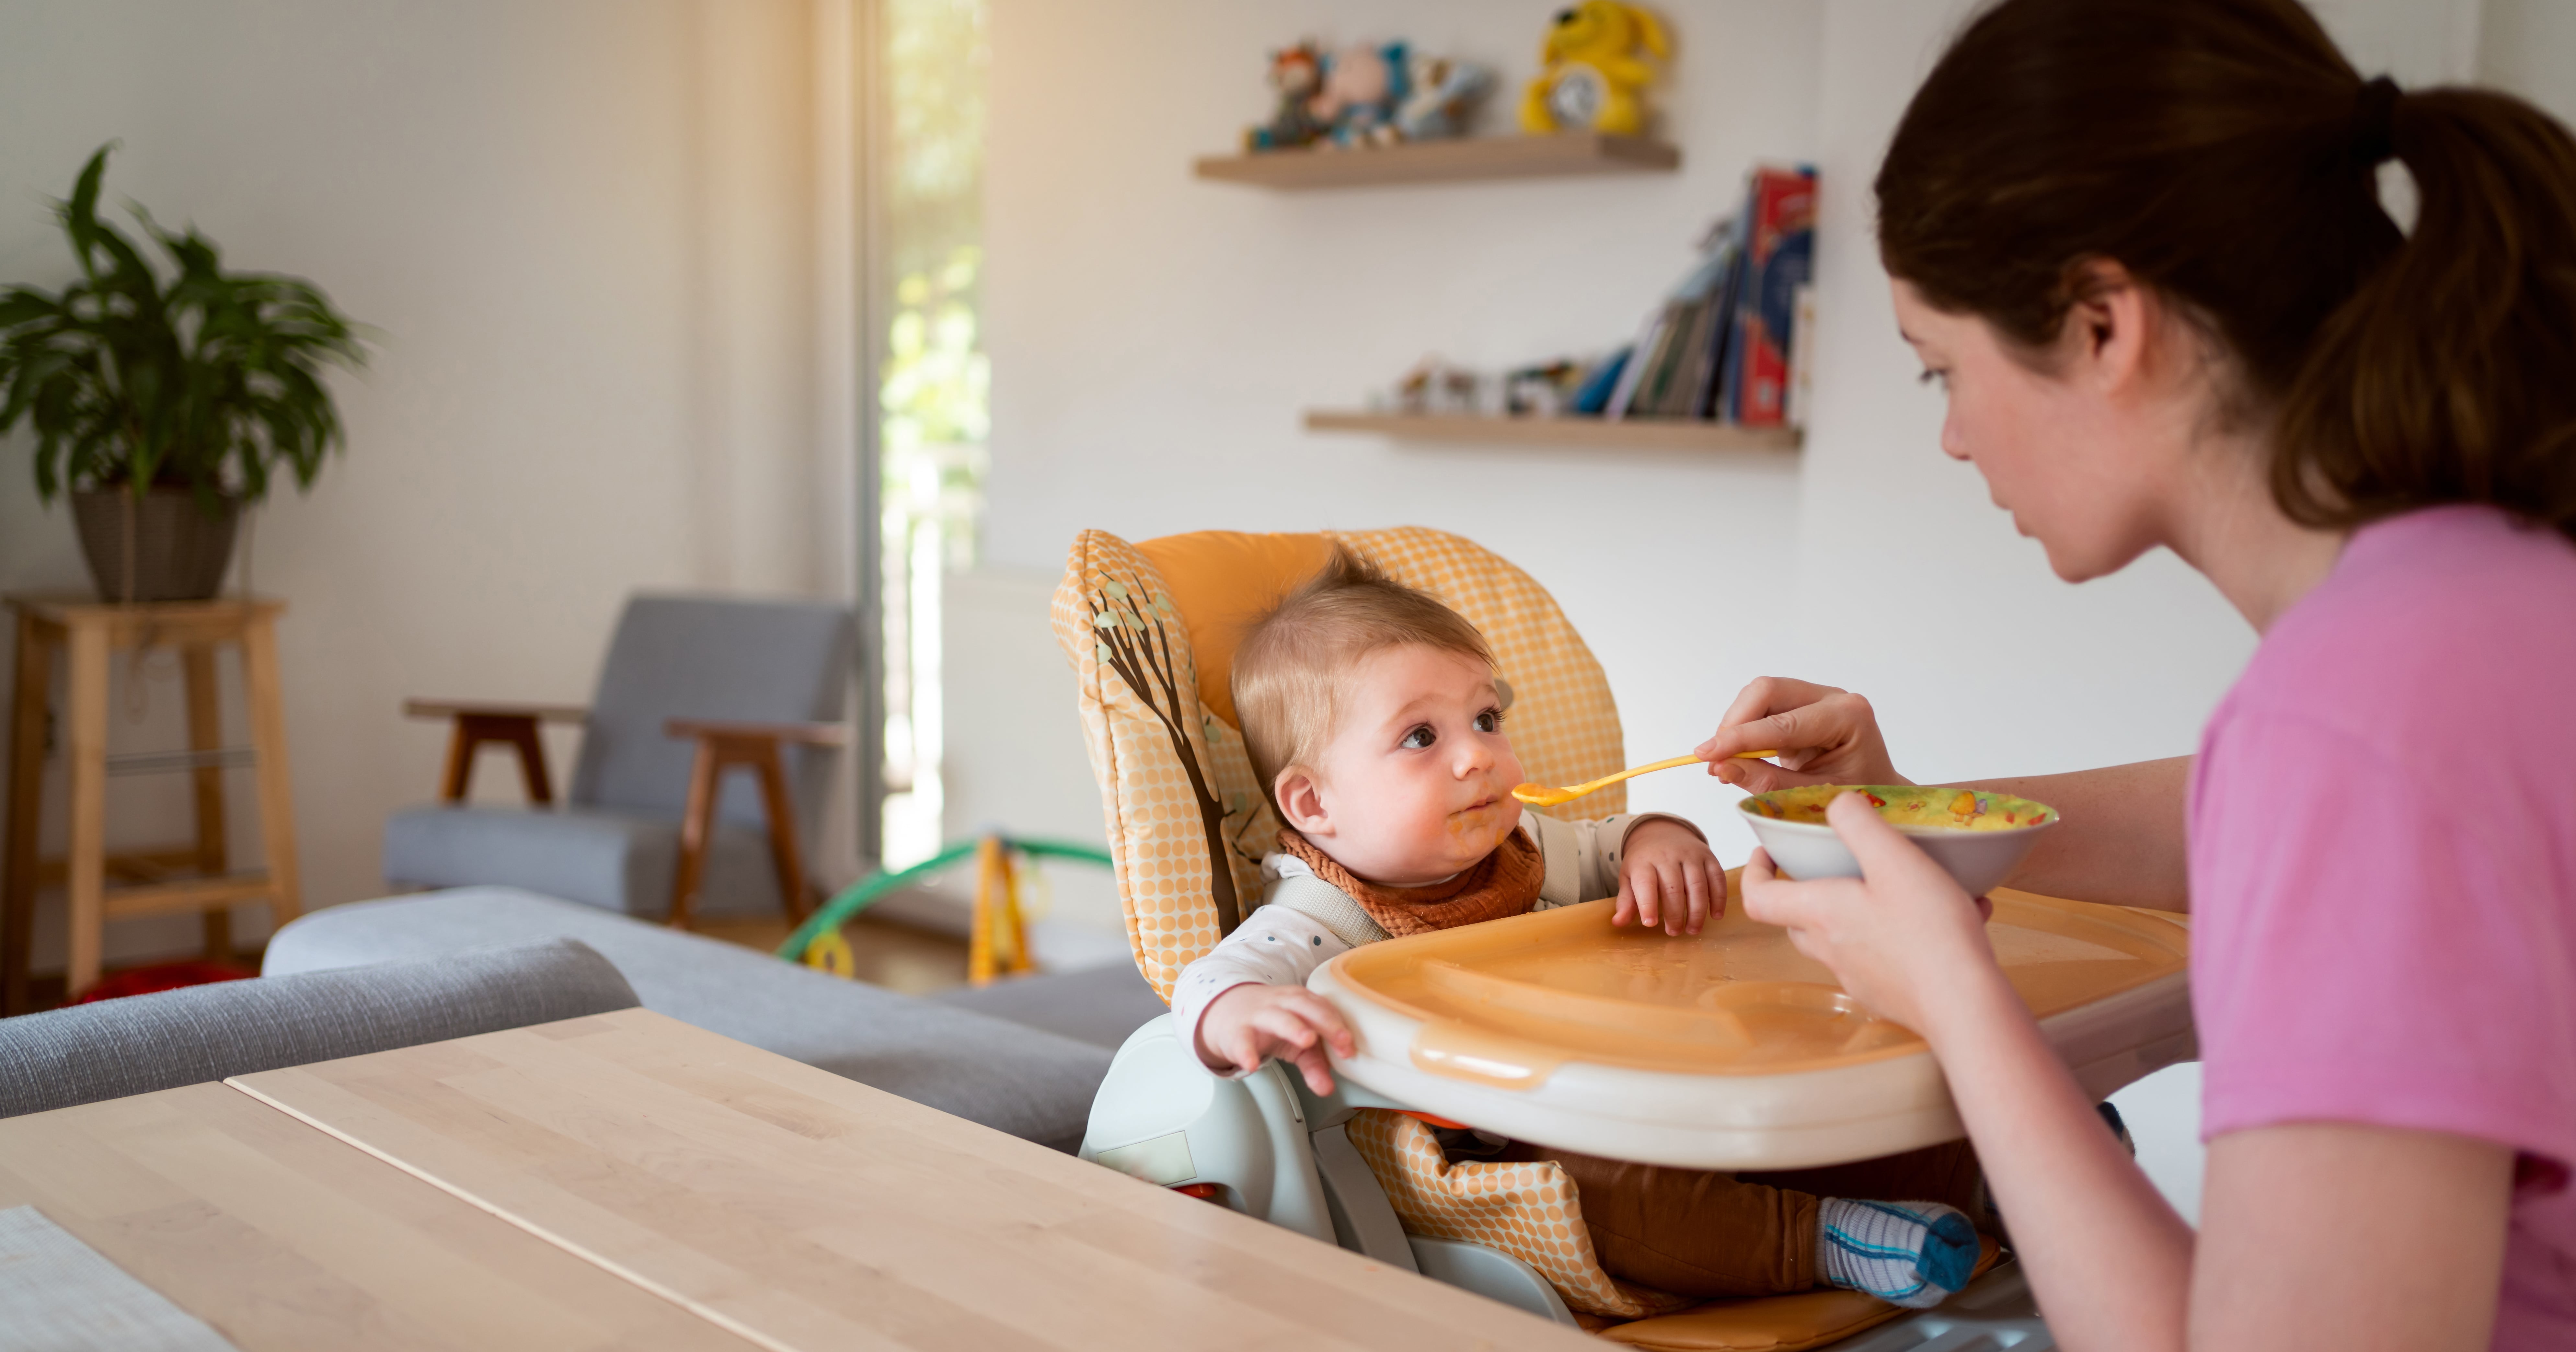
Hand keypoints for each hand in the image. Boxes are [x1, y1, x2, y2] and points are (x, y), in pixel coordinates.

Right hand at [1194, 982, 1355, 1094]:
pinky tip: (1252, 1065)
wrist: (1227, 1012)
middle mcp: (1282, 1005)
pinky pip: (1242, 1042)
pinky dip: (1246, 1052)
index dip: (1339, 1026)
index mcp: (1301, 1003)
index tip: (1349, 1047)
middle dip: (1325, 1021)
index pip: (1324, 1010)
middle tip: (1342, 1040)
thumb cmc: (1271, 1025)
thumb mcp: (1297, 1044)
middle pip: (1305, 1007)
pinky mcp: (1237, 1033)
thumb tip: (1328, 1088)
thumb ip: (1315, 1065)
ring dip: (1293, 1027)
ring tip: (1307, 1041)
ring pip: (1277, 1018)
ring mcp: (1258, 1017)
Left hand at [1611, 819, 1724, 935]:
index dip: (1647, 904)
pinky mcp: (1708, 856)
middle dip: (1675, 914)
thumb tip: (1617, 923)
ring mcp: (1690, 854)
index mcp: (1644, 861)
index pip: (1645, 883)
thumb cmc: (1645, 862)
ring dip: (1697, 911)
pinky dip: (1718, 898)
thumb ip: (1626, 901)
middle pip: (1674, 887)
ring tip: (1693, 929)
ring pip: (1698, 884)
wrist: (1663, 833)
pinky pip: (1717, 878)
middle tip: (1673, 932)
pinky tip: (1715, 915)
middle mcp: (1668, 855)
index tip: (1650, 924)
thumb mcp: (1629, 877)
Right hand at [1696, 676, 1908, 794]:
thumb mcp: (1815, 798)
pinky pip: (1763, 706)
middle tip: (1716, 759)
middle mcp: (1834, 698)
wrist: (1879, 793)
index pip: (1782, 721)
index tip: (1706, 754)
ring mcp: (1818, 697)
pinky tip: (1739, 756)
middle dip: (1734, 723)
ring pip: (1759, 694)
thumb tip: (1723, 767)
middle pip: (1767, 690)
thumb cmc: (1859, 798)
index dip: (1739, 738)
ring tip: (1726, 763)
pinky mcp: (1802, 704)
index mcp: (1848, 717)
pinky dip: (1744, 729)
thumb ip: (1769, 783)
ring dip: (1736, 726)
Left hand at [1737, 791, 1997, 1033]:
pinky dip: (1907, 936)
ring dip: (1869, 910)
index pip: (1759, 897)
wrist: (1964, 1006)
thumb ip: (1859, 824)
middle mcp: (1832, 951)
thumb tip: (1838, 805)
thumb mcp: (1893, 859)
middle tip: (1834, 866)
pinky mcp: (1890, 995)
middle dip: (1809, 890)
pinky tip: (1953, 920)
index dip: (1756, 872)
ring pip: (1846, 938)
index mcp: (1820, 914)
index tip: (1769, 852)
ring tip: (1918, 888)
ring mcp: (1860, 978)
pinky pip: (1887, 957)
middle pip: (1799, 920)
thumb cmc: (1927, 933)